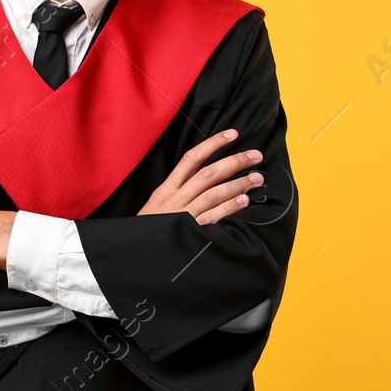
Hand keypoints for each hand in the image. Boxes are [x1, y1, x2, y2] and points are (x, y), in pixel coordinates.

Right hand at [137, 129, 263, 224]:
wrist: (133, 255)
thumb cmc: (148, 232)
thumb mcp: (155, 207)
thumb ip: (176, 193)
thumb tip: (203, 180)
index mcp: (166, 189)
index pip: (191, 158)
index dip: (213, 144)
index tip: (232, 134)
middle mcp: (174, 199)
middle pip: (208, 174)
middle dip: (234, 162)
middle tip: (256, 155)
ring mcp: (181, 216)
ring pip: (213, 194)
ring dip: (238, 184)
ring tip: (257, 179)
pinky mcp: (187, 234)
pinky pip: (211, 218)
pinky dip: (228, 208)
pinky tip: (244, 201)